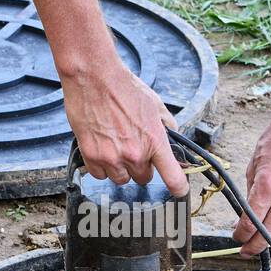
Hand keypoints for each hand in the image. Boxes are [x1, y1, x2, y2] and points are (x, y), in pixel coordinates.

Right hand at [62, 63, 187, 195]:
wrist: (94, 78)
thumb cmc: (124, 88)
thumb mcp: (155, 104)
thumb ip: (167, 126)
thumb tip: (173, 141)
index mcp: (155, 141)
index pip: (173, 176)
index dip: (178, 188)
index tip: (179, 192)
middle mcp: (135, 154)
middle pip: (143, 178)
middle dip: (140, 167)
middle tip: (133, 148)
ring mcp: (112, 158)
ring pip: (121, 179)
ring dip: (120, 168)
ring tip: (115, 146)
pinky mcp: (92, 156)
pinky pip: (100, 175)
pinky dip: (101, 166)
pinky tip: (101, 148)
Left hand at [233, 111, 270, 256]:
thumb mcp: (253, 166)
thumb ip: (250, 194)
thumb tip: (245, 217)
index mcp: (267, 185)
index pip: (251, 223)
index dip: (241, 236)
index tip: (237, 239)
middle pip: (270, 233)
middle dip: (255, 246)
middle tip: (247, 250)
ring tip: (265, 240)